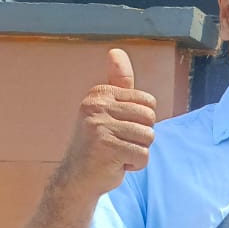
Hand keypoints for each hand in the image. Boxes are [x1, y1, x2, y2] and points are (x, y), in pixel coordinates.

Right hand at [57, 48, 157, 198]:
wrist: (78, 177)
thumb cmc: (100, 142)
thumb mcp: (107, 108)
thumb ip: (117, 82)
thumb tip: (116, 50)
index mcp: (99, 94)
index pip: (149, 102)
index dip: (142, 121)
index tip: (119, 128)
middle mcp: (96, 106)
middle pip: (150, 118)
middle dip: (141, 136)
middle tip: (118, 142)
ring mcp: (100, 127)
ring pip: (149, 137)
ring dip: (137, 151)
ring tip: (116, 153)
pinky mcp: (107, 148)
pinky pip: (143, 156)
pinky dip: (135, 165)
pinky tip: (116, 164)